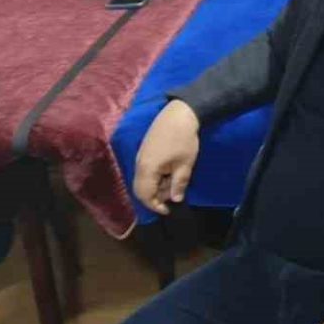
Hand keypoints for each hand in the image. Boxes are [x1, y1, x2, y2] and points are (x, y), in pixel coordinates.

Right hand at [133, 99, 200, 213]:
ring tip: (175, 180)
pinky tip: (171, 171)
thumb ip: (178, 184)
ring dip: (158, 185)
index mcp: (146, 169)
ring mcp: (140, 156)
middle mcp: (139, 164)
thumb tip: (175, 200)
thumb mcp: (185, 165)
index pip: (144, 195)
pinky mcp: (145, 150)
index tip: (168, 209)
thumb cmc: (183, 140)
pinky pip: (146, 170)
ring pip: (144, 179)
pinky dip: (157, 176)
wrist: (179, 114)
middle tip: (174, 193)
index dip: (155, 205)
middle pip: (141, 188)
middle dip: (156, 195)